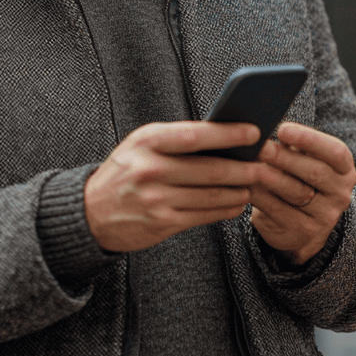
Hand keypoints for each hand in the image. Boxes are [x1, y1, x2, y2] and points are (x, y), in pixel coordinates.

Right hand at [84, 121, 263, 251]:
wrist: (91, 211)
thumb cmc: (125, 170)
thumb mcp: (141, 145)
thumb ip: (176, 139)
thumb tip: (224, 137)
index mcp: (146, 142)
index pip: (193, 135)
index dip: (226, 133)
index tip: (253, 131)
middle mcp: (150, 169)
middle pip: (209, 169)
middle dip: (243, 167)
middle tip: (264, 164)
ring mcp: (156, 199)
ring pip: (211, 195)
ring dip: (238, 190)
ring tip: (254, 183)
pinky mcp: (162, 223)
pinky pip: (203, 216)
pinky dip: (225, 209)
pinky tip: (236, 203)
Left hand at [249, 122, 355, 266]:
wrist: (303, 224)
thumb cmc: (298, 177)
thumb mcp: (304, 159)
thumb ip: (292, 144)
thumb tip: (263, 124)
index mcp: (344, 170)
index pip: (335, 152)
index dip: (310, 139)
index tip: (283, 129)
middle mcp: (339, 194)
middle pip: (314, 172)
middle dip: (284, 158)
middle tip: (260, 147)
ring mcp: (323, 217)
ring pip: (295, 193)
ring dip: (269, 177)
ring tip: (248, 165)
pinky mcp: (301, 233)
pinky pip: (277, 211)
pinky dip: (259, 195)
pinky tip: (244, 184)